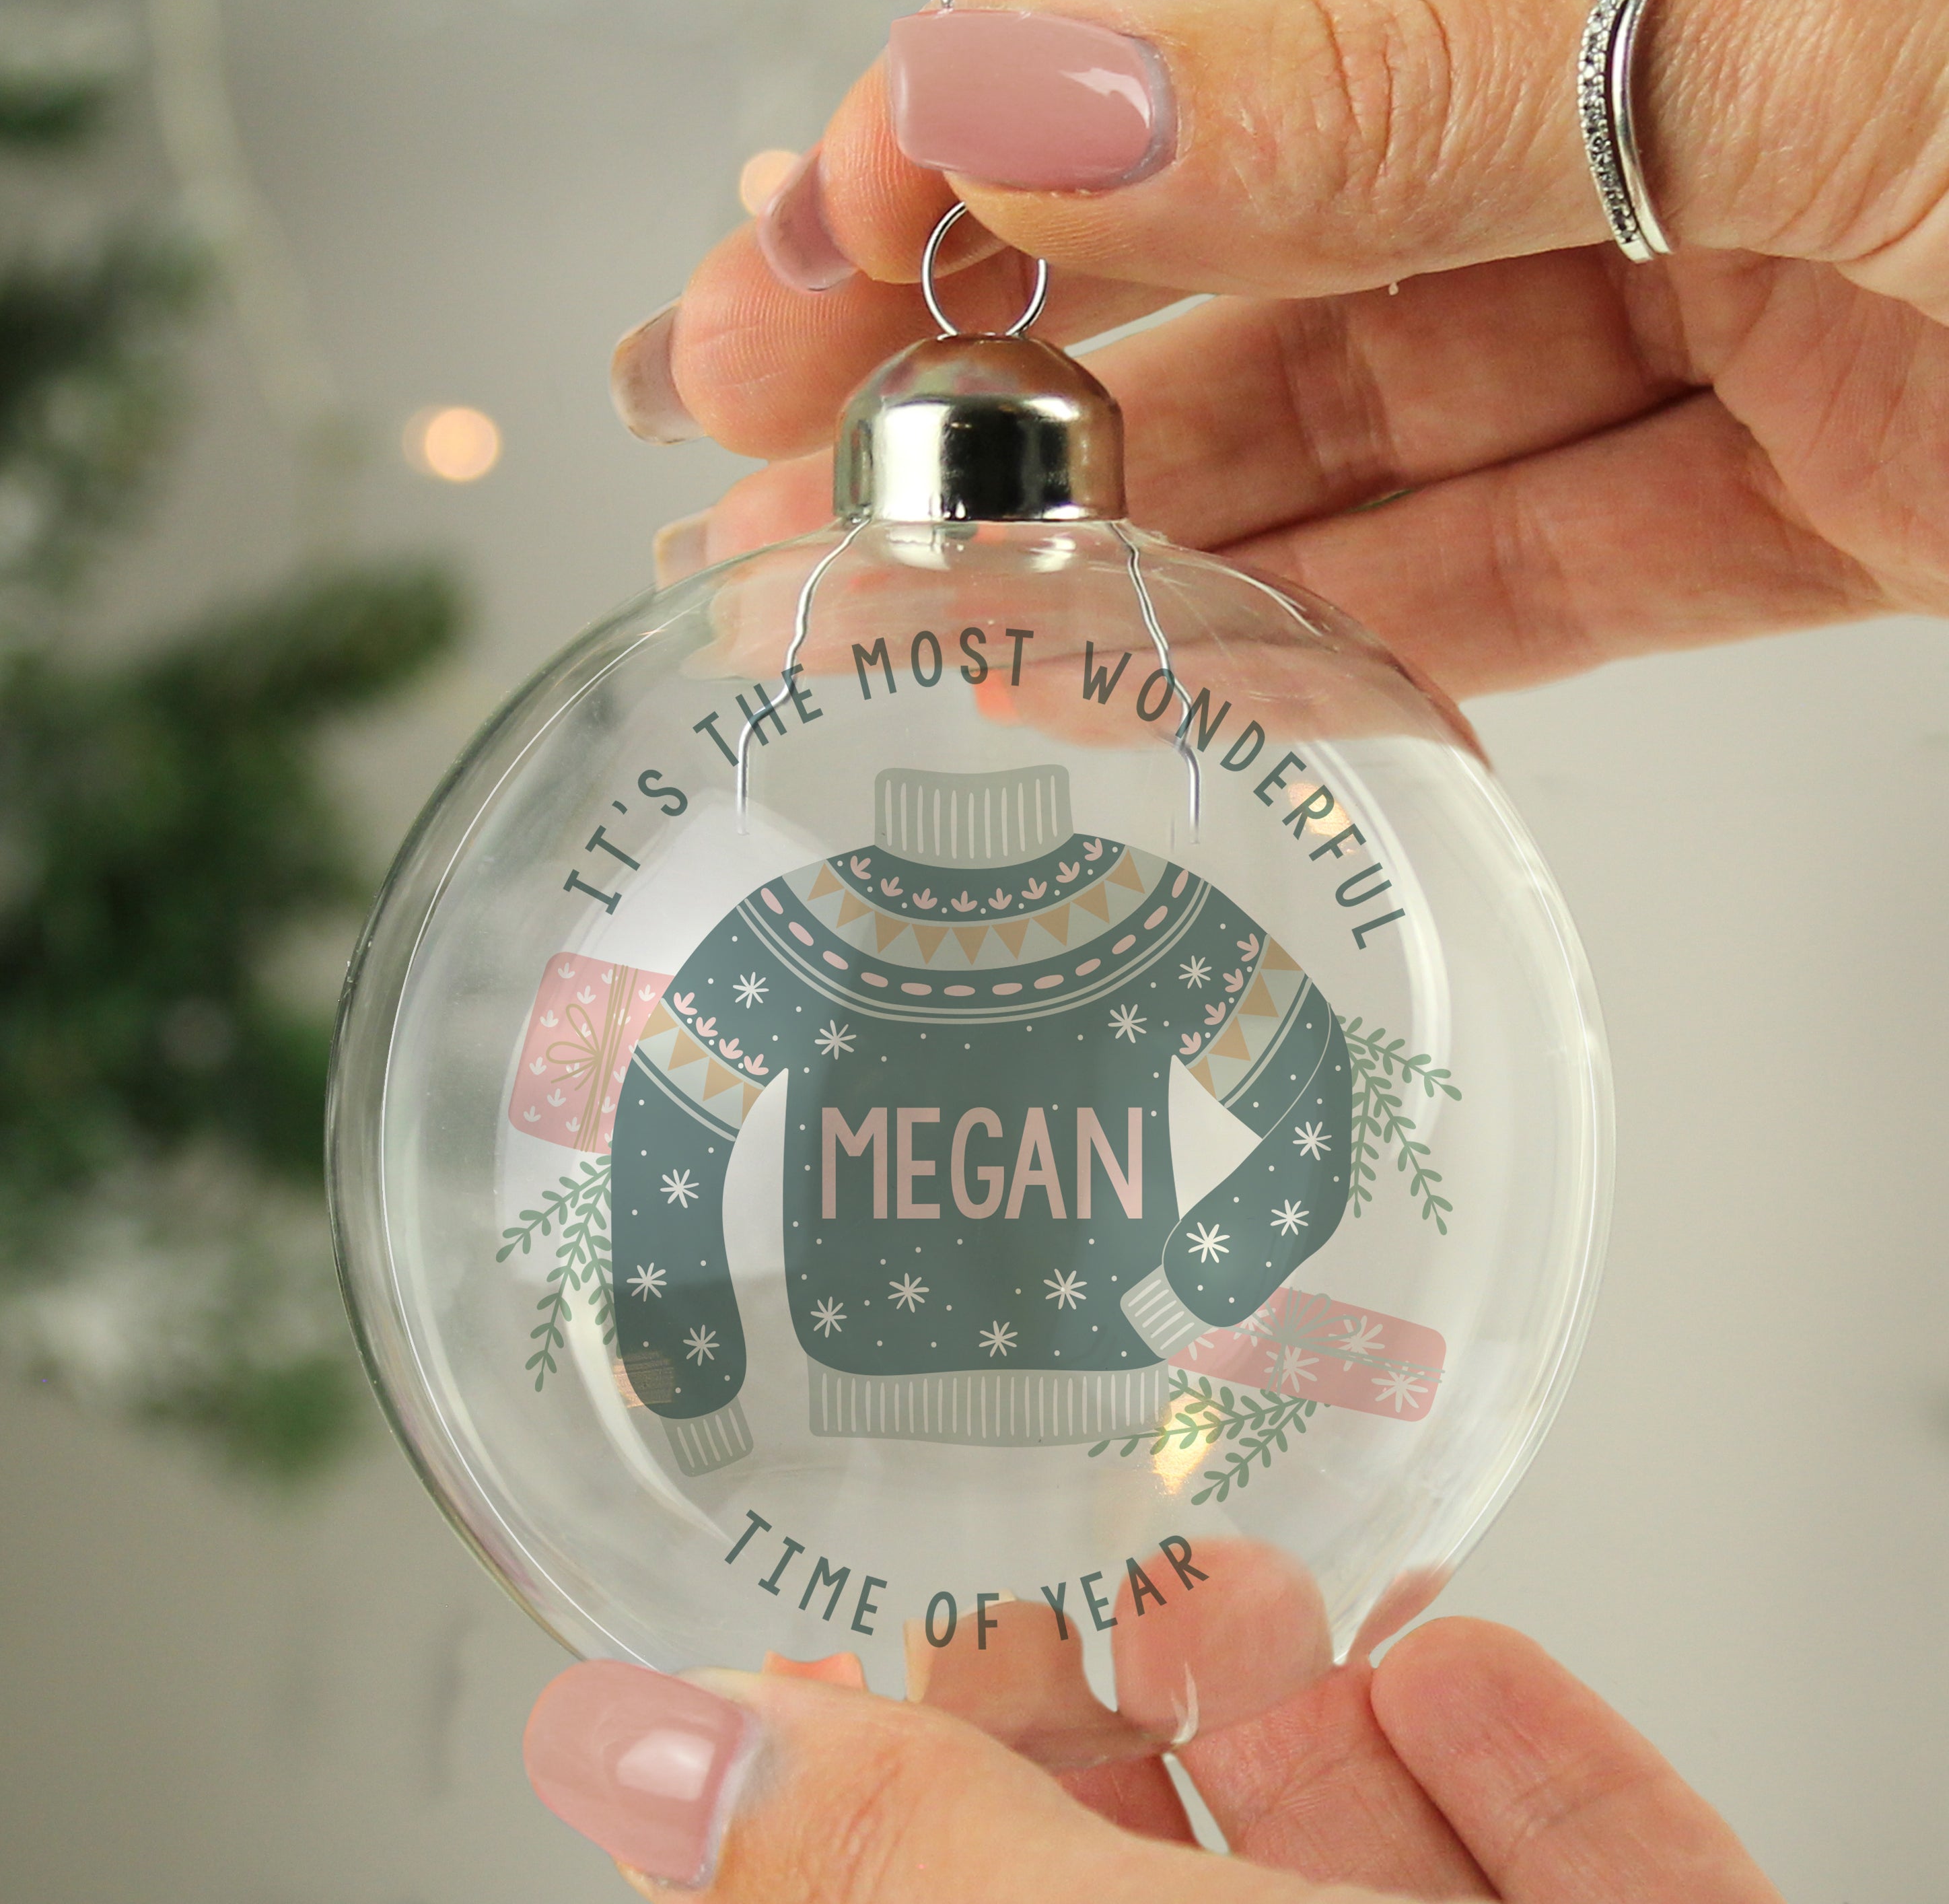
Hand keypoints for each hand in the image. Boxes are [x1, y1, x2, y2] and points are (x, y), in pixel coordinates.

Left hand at [522, 1616, 1783, 1899]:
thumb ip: (859, 1866)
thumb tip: (623, 1745)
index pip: (932, 1899)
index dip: (889, 1780)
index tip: (873, 1637)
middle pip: (1146, 1901)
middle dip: (1119, 1723)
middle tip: (1081, 1564)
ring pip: (1374, 1890)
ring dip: (1317, 1717)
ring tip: (1253, 1584)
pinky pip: (1597, 1899)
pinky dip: (1540, 1784)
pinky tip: (1462, 1663)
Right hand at [616, 0, 1948, 699]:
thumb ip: (1403, 59)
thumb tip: (1026, 68)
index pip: (1194, 3)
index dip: (956, 133)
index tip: (777, 264)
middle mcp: (1649, 56)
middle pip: (1236, 218)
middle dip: (981, 345)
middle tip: (746, 452)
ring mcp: (1741, 267)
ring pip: (1361, 413)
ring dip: (1126, 520)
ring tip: (899, 610)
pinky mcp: (1837, 461)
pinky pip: (1540, 553)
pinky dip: (1359, 625)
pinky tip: (1164, 678)